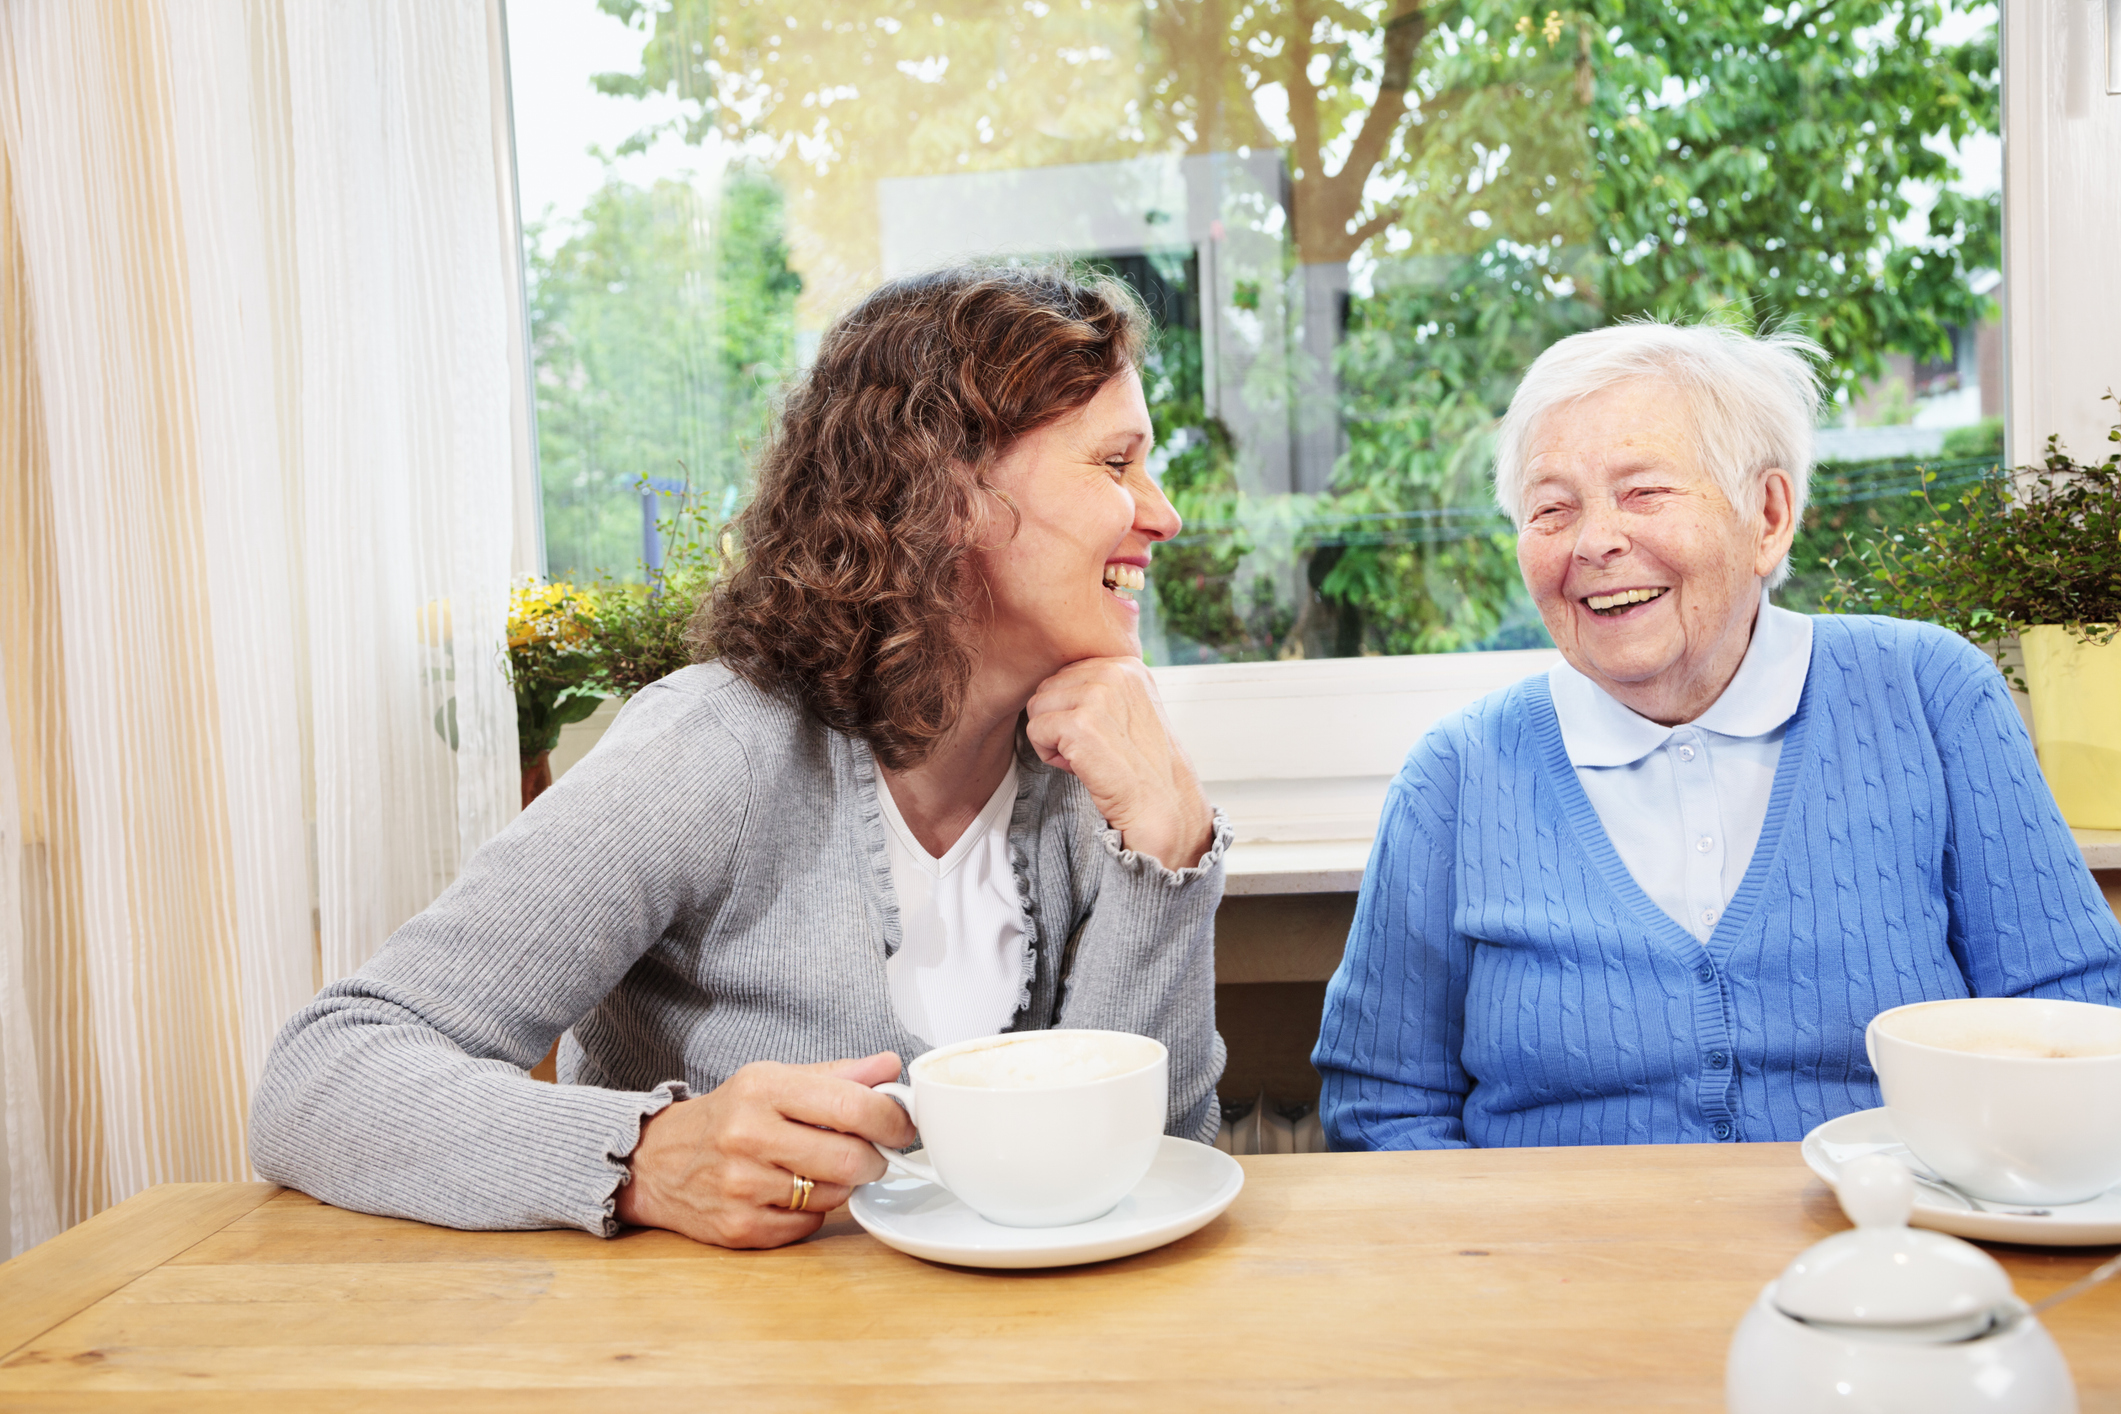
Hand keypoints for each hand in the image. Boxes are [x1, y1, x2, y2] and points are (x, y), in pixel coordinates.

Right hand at [614, 1052, 914, 1248]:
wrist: (655, 1161)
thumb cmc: (726, 1116)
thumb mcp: (773, 1080)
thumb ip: (836, 1075)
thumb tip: (889, 1066)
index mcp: (763, 1088)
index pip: (852, 1105)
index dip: (892, 1119)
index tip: (902, 1126)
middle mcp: (749, 1134)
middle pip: (850, 1158)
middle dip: (873, 1159)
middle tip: (870, 1154)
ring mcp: (742, 1185)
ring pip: (833, 1194)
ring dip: (840, 1185)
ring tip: (816, 1168)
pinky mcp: (739, 1227)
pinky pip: (808, 1225)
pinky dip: (811, 1212)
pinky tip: (790, 1194)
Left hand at [1025, 657, 1214, 871]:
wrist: (1162, 803)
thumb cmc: (1142, 765)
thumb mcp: (1130, 708)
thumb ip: (1099, 689)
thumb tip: (1050, 688)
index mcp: (1125, 665)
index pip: (1066, 674)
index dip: (1073, 711)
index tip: (1101, 735)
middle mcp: (1113, 672)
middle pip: (1047, 688)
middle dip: (1059, 722)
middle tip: (1091, 749)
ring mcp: (1097, 696)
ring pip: (1037, 708)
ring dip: (1052, 738)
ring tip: (1085, 756)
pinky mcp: (1080, 723)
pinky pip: (1035, 730)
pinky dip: (1048, 755)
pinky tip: (1079, 766)